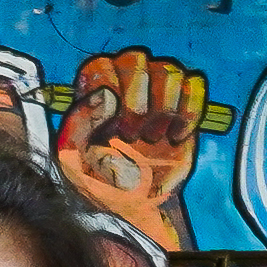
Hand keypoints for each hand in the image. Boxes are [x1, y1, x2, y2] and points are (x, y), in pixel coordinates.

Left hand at [54, 48, 204, 250]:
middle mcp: (123, 82)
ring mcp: (155, 91)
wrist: (128, 207)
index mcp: (91, 90)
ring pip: (169, 70)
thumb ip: (80, 124)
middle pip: (137, 59)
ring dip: (163, 107)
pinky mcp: (183, 107)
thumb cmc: (95, 182)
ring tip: (152, 139)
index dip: (110, 92)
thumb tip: (107, 96)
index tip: (112, 128)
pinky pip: (195, 85)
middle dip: (137, 101)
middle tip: (133, 137)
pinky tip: (176, 137)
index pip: (103, 65)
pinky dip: (189, 111)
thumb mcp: (72, 160)